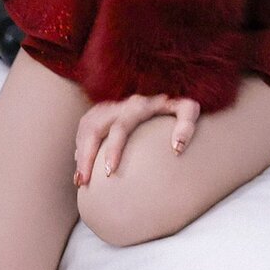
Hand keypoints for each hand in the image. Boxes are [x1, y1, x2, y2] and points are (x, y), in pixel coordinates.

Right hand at [74, 93, 199, 184]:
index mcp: (138, 105)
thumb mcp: (189, 109)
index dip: (112, 150)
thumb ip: (187, 125)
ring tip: (80, 180)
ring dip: (80, 154)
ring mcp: (106, 106)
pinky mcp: (99, 112)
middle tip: (84, 182)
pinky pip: (83, 131)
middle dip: (86, 157)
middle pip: (93, 129)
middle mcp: (118, 104)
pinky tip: (82, 167)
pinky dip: (80, 149)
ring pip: (84, 130)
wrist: (165, 87)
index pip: (120, 127)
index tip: (110, 172)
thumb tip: (177, 148)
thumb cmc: (177, 103)